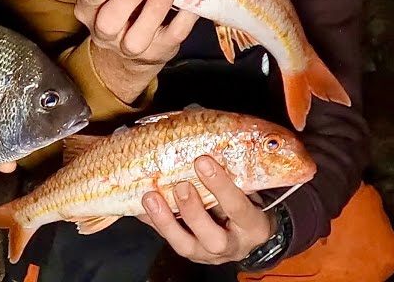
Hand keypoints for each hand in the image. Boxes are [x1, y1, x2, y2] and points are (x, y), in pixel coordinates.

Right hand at [75, 0, 197, 97]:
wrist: (129, 52)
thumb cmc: (120, 6)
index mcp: (90, 11)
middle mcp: (105, 33)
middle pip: (110, 20)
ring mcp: (131, 47)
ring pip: (139, 35)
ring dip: (156, 5)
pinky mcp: (159, 52)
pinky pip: (173, 36)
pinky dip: (184, 17)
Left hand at [137, 155, 278, 264]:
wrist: (247, 234)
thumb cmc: (248, 203)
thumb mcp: (250, 190)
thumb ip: (233, 173)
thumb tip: (204, 139)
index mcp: (254, 227)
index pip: (238, 209)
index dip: (221, 186)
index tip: (202, 161)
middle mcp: (232, 246)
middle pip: (213, 239)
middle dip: (193, 211)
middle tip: (180, 185)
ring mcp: (208, 254)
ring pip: (186, 247)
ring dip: (165, 221)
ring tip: (150, 197)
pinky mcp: (189, 252)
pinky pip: (167, 239)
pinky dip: (152, 221)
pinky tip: (139, 204)